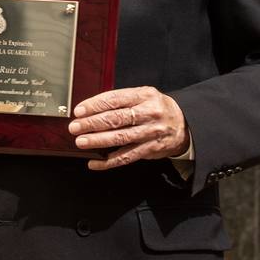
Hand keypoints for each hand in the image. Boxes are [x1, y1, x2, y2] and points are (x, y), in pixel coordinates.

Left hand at [68, 87, 188, 170]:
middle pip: (116, 118)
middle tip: (75, 127)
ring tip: (82, 142)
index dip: (95, 105)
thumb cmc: (157, 108)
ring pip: (121, 138)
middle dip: (92, 123)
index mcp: (144, 96)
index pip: (115, 99)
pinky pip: (127, 157)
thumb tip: (91, 108)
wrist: (184, 124)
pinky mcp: (150, 149)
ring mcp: (150, 132)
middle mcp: (148, 113)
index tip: (79, 111)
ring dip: (98, 141)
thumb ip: (123, 99)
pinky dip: (109, 162)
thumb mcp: (144, 95)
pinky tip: (95, 163)